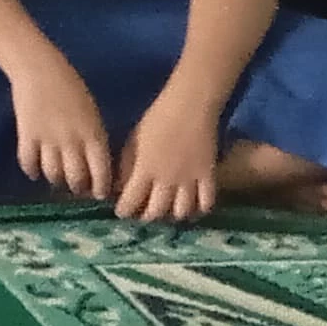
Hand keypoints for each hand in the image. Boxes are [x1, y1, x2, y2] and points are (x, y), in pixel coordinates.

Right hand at [9, 50, 113, 201]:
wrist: (39, 68)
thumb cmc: (71, 87)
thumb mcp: (92, 115)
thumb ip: (93, 139)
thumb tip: (94, 162)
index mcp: (93, 135)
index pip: (101, 173)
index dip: (99, 188)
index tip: (98, 194)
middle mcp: (72, 142)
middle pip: (76, 178)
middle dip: (77, 187)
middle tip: (76, 187)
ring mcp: (48, 139)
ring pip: (53, 173)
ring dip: (56, 180)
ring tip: (56, 178)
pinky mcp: (26, 135)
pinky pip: (28, 162)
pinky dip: (31, 170)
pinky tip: (34, 171)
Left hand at [114, 88, 224, 221]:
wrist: (189, 108)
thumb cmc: (156, 120)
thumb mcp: (132, 141)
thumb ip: (126, 165)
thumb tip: (118, 186)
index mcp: (144, 170)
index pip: (131, 200)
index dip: (125, 210)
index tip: (121, 213)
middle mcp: (167, 180)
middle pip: (157, 210)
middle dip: (147, 217)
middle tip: (143, 217)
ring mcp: (190, 180)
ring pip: (181, 211)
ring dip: (172, 216)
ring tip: (167, 214)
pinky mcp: (209, 176)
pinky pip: (207, 201)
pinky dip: (200, 210)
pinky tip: (193, 211)